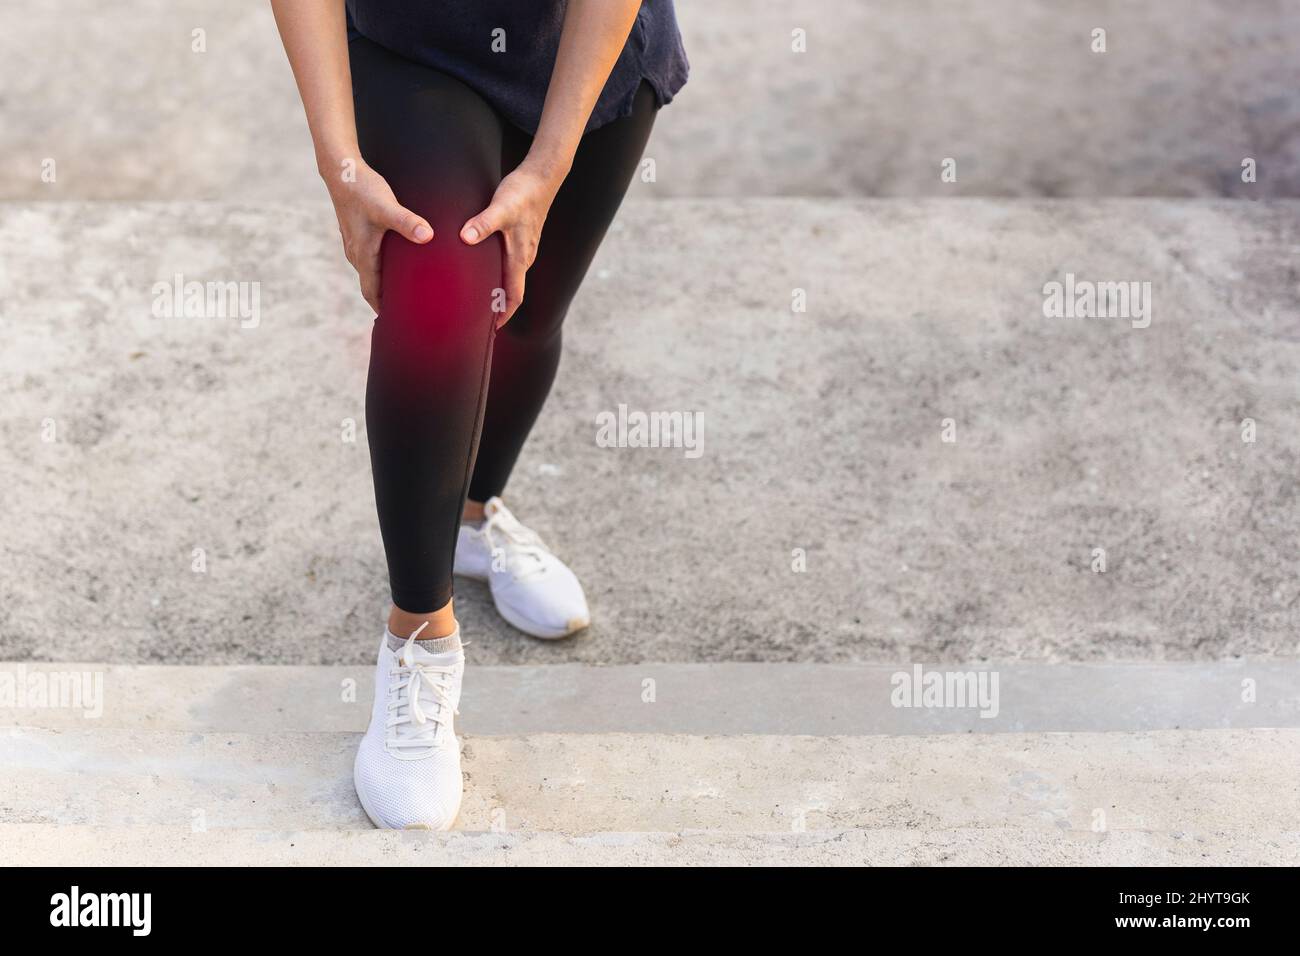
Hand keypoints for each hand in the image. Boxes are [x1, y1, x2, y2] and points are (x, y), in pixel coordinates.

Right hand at [324, 160, 432, 313]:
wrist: (341, 170)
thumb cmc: (363, 189)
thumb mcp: (387, 206)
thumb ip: (407, 222)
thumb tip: (428, 236)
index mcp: (362, 255)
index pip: (371, 293)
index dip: (383, 310)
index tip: (398, 325)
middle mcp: (357, 253)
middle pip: (372, 287)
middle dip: (388, 302)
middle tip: (409, 315)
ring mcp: (356, 243)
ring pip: (372, 272)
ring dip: (386, 284)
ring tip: (407, 294)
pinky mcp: (360, 232)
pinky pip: (373, 259)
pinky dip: (384, 269)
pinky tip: (400, 266)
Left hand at [460, 162, 563, 325]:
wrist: (542, 176)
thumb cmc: (522, 192)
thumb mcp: (501, 208)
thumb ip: (483, 223)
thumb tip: (465, 238)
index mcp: (520, 257)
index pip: (514, 295)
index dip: (504, 314)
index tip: (492, 329)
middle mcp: (524, 256)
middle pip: (512, 291)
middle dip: (499, 307)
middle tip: (479, 321)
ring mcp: (524, 248)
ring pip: (511, 277)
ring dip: (498, 291)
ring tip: (480, 300)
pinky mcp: (521, 238)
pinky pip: (510, 264)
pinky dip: (499, 274)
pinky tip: (485, 269)